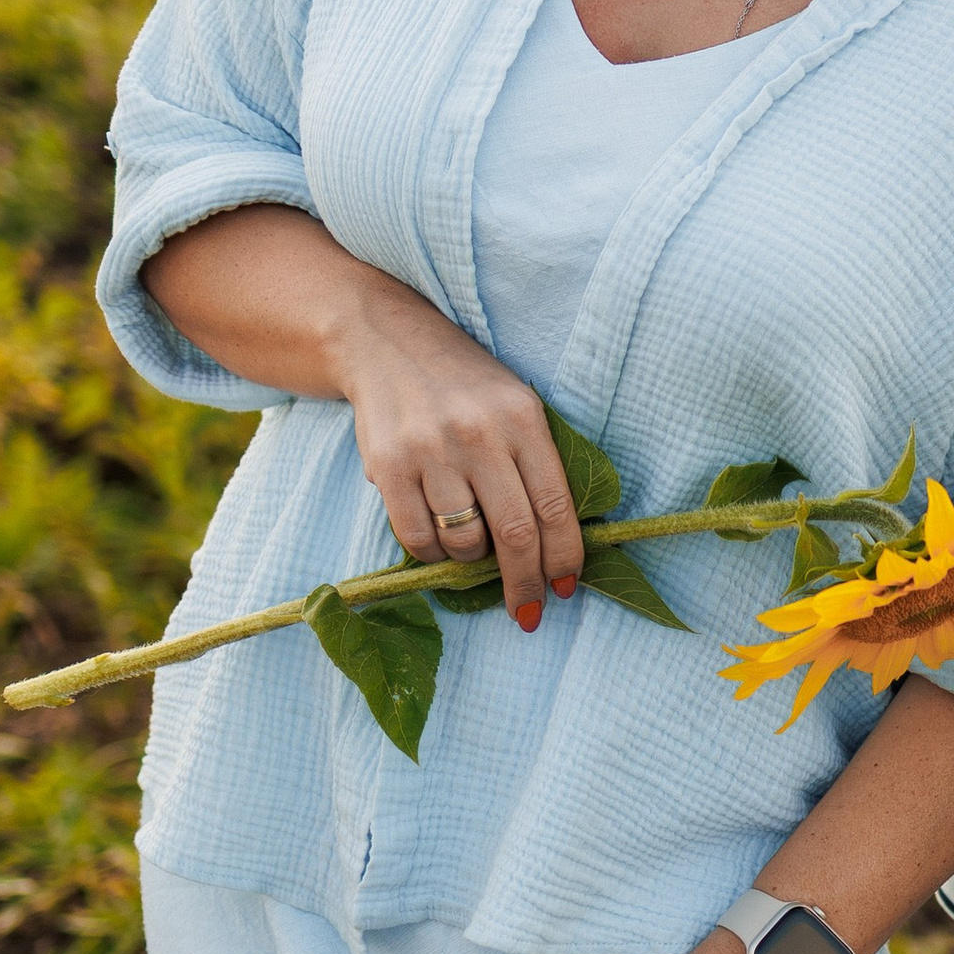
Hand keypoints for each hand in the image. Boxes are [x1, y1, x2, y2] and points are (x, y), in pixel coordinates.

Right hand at [339, 291, 583, 622]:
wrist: (385, 341)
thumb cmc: (464, 384)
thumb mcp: (515, 404)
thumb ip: (537, 463)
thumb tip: (556, 546)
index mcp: (523, 418)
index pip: (555, 505)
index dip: (566, 556)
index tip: (568, 587)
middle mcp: (479, 434)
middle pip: (515, 534)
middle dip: (527, 583)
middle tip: (530, 612)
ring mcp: (430, 450)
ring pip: (464, 542)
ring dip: (473, 563)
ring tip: (473, 550)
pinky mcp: (387, 465)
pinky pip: (417, 537)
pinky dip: (432, 554)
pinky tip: (439, 542)